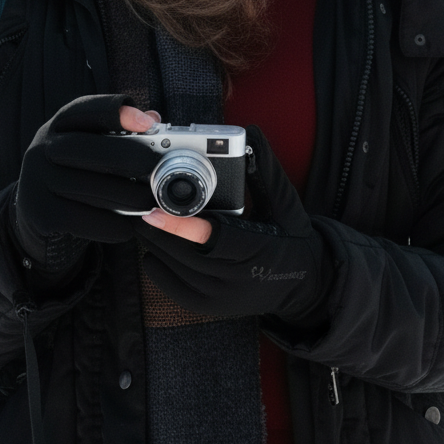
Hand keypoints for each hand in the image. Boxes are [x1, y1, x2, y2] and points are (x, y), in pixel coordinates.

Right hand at [12, 95, 159, 271]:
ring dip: (127, 197)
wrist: (39, 215)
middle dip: (128, 157)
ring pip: (89, 187)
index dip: (117, 112)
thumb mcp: (92, 148)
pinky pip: (83, 219)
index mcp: (59, 125)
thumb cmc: (77, 175)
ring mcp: (36, 180)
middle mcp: (42, 147)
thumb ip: (121, 132)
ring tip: (151, 202)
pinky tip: (129, 227)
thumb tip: (153, 118)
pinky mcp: (40, 212)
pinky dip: (111, 225)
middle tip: (156, 169)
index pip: (86, 109)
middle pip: (88, 148)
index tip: (147, 123)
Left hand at [135, 126, 331, 323]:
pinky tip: (155, 248)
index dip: (180, 225)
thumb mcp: (286, 203)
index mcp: (257, 250)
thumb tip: (251, 134)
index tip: (153, 211)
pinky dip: (159, 267)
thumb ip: (265, 170)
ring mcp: (222, 298)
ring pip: (175, 270)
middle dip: (158, 229)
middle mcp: (237, 280)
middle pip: (184, 254)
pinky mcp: (211, 308)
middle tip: (139, 204)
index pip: (213, 238)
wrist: (304, 286)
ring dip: (156, 244)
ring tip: (145, 221)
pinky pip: (174, 289)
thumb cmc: (293, 237)